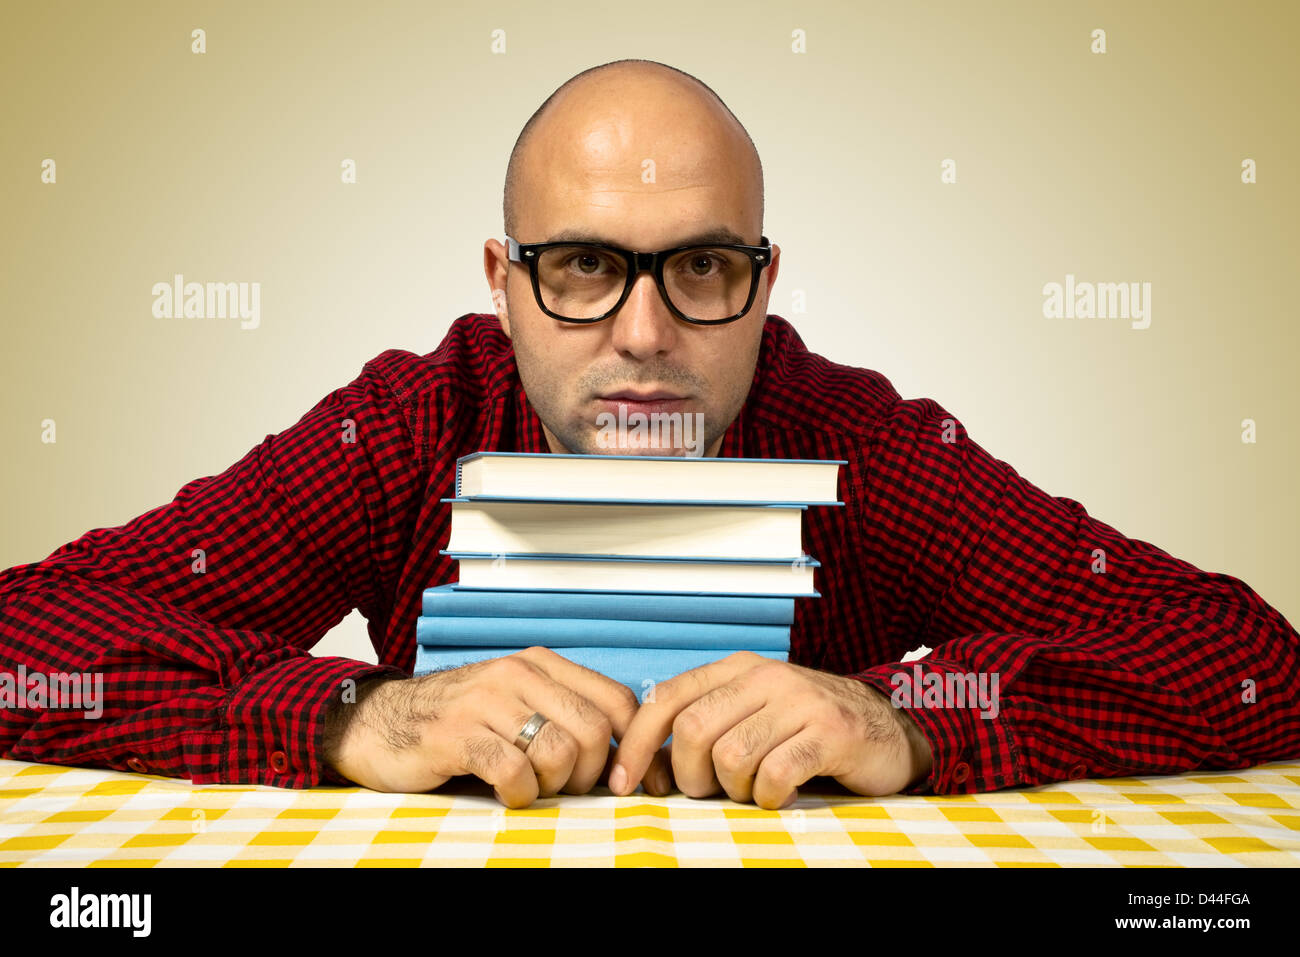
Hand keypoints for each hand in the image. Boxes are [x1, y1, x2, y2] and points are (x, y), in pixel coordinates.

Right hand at [323, 646, 673, 807]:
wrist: (380, 723)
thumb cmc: (459, 722)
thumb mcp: (517, 703)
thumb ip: (565, 715)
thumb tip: (622, 757)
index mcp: (540, 664)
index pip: (617, 700)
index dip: (629, 746)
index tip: (620, 780)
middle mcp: (516, 674)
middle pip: (592, 731)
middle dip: (588, 774)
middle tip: (563, 788)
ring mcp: (485, 702)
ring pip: (557, 752)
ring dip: (551, 786)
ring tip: (529, 786)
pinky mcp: (456, 735)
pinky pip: (513, 771)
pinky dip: (519, 794)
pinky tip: (505, 793)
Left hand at [609, 652, 933, 808]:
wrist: (890, 726)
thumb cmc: (809, 729)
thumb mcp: (753, 716)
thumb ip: (704, 732)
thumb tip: (647, 768)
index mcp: (737, 669)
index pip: (666, 697)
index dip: (639, 743)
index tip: (624, 782)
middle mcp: (766, 677)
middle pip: (693, 730)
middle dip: (690, 776)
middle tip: (712, 792)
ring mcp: (800, 702)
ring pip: (731, 756)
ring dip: (734, 790)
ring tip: (755, 790)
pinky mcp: (831, 732)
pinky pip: (775, 774)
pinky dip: (769, 797)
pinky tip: (782, 795)